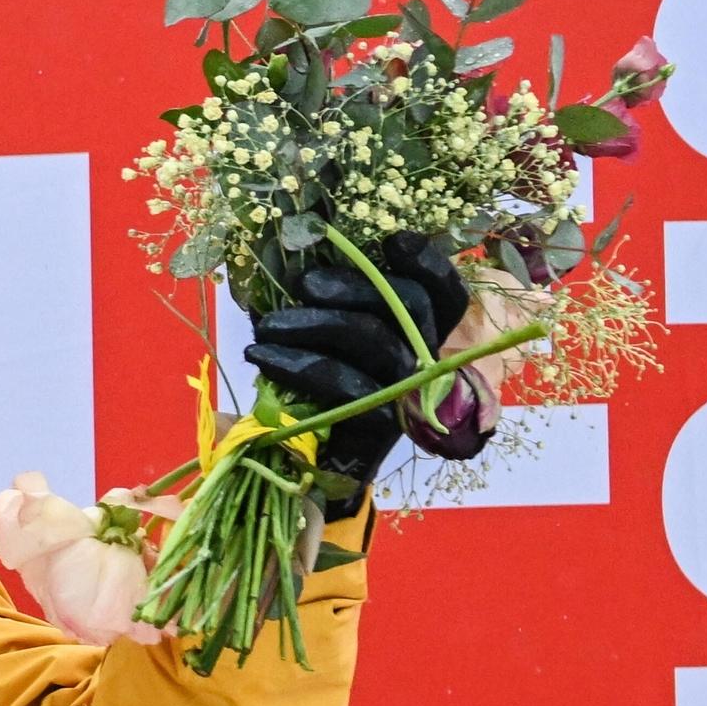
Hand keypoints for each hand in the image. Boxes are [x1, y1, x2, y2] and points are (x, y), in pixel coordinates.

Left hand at [238, 237, 466, 485]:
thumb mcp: (327, 336)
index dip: (428, 261)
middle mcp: (426, 360)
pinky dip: (294, 363)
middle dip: (352, 283)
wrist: (314, 464)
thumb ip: (330, 299)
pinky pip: (342, 381)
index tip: (390, 240)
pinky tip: (260, 356)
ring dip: (311, 322)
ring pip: (373, 336)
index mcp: (423, 333)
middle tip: (301, 283)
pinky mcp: (381, 423)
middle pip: (409, 303)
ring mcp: (407, 393)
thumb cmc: (319, 388)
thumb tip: (299, 257)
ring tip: (267, 325)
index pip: (446, 291)